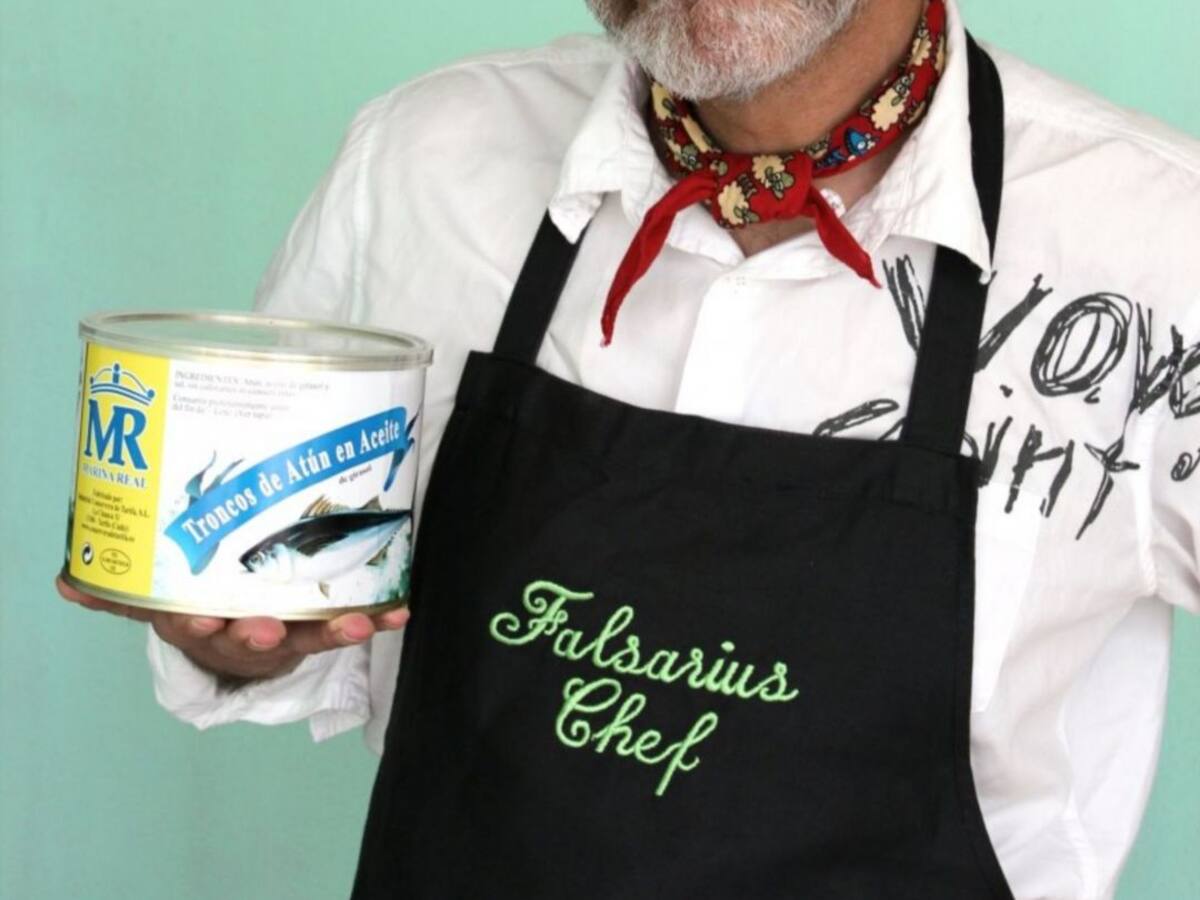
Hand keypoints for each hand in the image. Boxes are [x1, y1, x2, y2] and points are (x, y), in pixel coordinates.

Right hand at [55, 575, 408, 682]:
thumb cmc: (204, 606)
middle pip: (255, 636)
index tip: (200, 620)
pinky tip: (401, 611)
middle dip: (263, 633)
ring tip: (362, 623)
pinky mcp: (324, 627)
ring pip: (312, 635)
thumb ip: (118, 593)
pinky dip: (379, 619)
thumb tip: (65, 583)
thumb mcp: (160, 601)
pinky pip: (354, 623)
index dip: (199, 626)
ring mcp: (291, 635)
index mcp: (205, 624)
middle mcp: (247, 633)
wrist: (240, 635)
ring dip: (336, 631)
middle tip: (271, 627)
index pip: (197, 626)